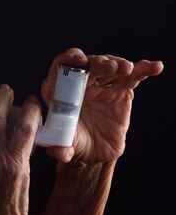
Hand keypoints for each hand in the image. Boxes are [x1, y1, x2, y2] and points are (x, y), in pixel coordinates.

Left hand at [41, 48, 163, 164]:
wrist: (94, 151)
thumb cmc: (74, 143)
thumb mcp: (65, 144)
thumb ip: (60, 147)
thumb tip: (61, 154)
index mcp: (60, 88)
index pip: (61, 66)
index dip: (69, 60)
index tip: (80, 61)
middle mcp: (80, 82)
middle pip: (89, 64)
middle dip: (99, 63)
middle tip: (111, 68)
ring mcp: (101, 84)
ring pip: (111, 67)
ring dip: (120, 64)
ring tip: (128, 68)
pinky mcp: (120, 90)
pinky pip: (132, 77)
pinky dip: (143, 70)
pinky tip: (154, 67)